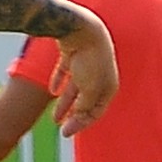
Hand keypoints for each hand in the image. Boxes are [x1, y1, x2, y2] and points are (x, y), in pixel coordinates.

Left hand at [49, 14, 117, 136]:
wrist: (80, 28)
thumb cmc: (89, 60)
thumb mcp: (89, 89)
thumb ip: (84, 106)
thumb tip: (78, 117)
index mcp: (110, 85)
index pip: (97, 110)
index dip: (82, 123)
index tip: (66, 133)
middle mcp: (101, 75)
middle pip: (87, 101)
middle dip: (75, 116)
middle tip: (62, 129)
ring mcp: (87, 63)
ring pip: (75, 88)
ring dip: (66, 103)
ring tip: (55, 117)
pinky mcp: (73, 53)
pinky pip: (66, 71)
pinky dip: (60, 81)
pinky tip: (52, 90)